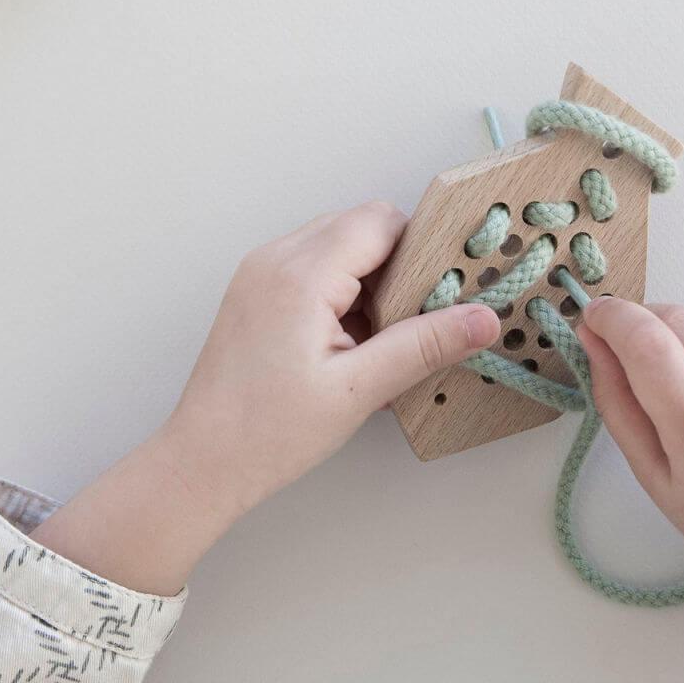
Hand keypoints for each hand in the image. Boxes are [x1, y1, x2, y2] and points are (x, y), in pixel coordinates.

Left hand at [31, 202, 498, 594]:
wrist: (200, 463)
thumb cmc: (270, 433)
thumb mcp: (358, 390)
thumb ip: (423, 345)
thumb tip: (484, 318)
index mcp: (301, 274)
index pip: (379, 220)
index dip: (419, 249)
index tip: (441, 291)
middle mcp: (276, 257)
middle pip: (358, 225)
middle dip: (395, 265)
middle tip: (412, 322)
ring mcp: (259, 270)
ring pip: (336, 242)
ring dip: (367, 278)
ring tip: (375, 341)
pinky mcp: (254, 288)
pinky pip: (311, 263)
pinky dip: (339, 288)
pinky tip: (346, 342)